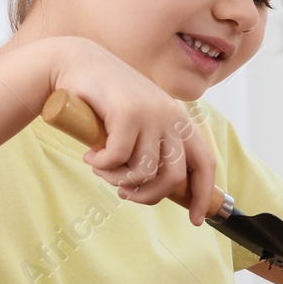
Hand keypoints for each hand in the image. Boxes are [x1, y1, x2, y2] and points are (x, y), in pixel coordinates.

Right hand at [46, 37, 216, 225]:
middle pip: (173, 177)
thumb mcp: (138, 123)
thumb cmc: (106, 99)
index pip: (204, 163)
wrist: (78, 63)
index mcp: (180, 121)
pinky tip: (90, 156)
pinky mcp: (128, 114)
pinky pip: (118, 159)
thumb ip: (150, 146)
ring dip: (118, 180)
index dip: (202, 195)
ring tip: (101, 169)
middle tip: (125, 193)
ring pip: (143, 172)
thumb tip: (154, 187)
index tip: (195, 220)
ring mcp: (151, 114)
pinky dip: (101, 165)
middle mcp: (172, 117)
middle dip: (149, 197)